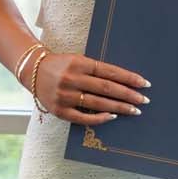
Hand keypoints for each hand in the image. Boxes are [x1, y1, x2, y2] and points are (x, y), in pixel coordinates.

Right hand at [28, 53, 149, 122]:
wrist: (32, 70)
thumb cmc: (62, 65)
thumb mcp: (78, 60)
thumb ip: (96, 70)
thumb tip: (124, 82)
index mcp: (79, 63)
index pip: (110, 71)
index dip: (129, 78)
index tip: (144, 84)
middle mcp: (72, 79)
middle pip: (107, 88)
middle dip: (128, 95)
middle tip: (144, 100)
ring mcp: (65, 96)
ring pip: (98, 103)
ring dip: (119, 108)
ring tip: (134, 110)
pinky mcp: (59, 110)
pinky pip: (83, 118)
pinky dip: (100, 118)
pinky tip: (113, 117)